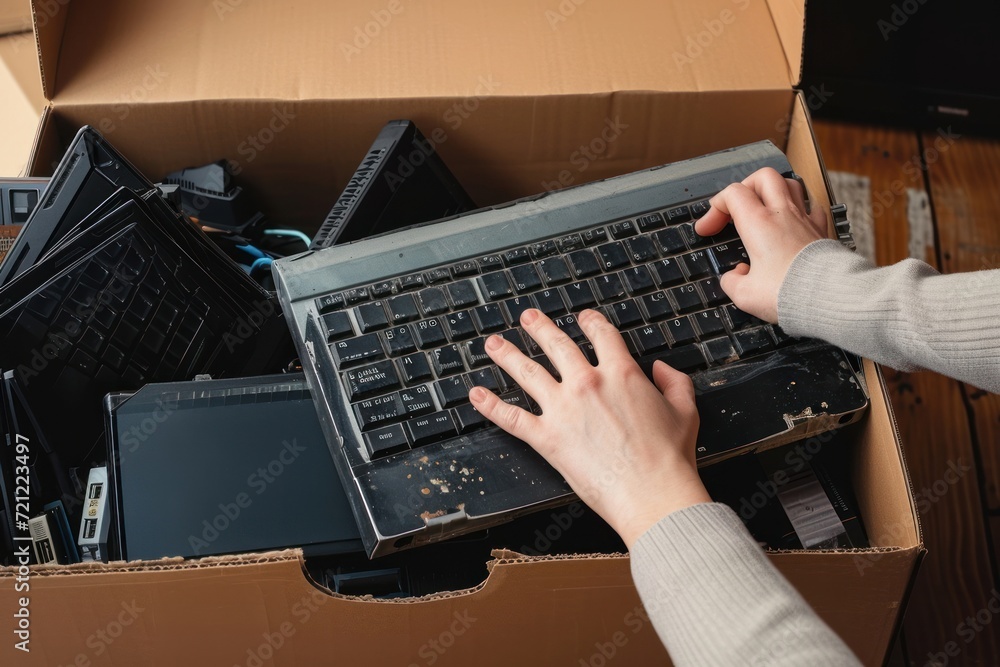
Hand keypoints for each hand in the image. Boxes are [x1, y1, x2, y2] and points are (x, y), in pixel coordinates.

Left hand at [468, 308, 710, 548]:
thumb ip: (674, 381)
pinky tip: (476, 394)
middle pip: (557, 345)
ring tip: (494, 344)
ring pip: (527, 373)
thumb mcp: (685, 411)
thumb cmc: (670, 459)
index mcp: (622, 374)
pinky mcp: (546, 437)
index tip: (583, 318)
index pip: (602, 336)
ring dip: (507, 355)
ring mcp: (563, 409)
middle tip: (527, 318)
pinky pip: (511, 417)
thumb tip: (661, 368)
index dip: (591, 323)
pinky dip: (490, 405)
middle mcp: (587, 384)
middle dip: (539, 328)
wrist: (652, 493)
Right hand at [695, 167, 827, 322]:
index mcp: (758, 224)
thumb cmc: (789, 294)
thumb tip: (733, 277)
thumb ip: (731, 282)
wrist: (828, 298)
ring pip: (790, 184)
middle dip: (744, 187)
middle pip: (762, 177)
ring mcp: (805, 219)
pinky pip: (812, 206)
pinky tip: (795, 221)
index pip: (732, 194)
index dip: (715, 208)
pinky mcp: (822, 231)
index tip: (709, 229)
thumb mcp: (745, 295)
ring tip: (763, 207)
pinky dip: (800, 208)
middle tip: (736, 207)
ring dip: (773, 191)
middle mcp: (782, 215)